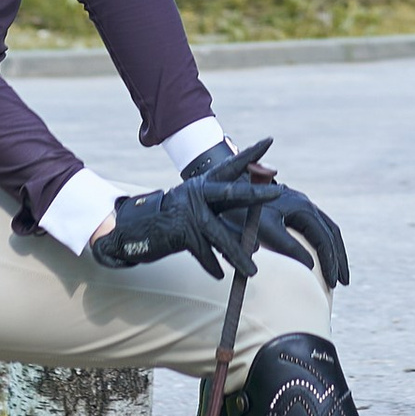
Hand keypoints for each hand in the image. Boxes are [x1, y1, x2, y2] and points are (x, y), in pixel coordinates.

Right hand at [90, 168, 260, 280]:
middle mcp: (198, 194)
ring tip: (252, 270)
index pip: (231, 166)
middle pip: (231, 193)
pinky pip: (203, 253)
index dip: (250, 154)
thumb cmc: (177, 218)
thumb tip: (255, 246)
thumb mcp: (200, 211)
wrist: (138, 226)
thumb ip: (227, 223)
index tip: (269, 140)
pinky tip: (220, 275)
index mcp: (205, 184)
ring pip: (220, 236)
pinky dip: (211, 265)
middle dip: (254, 193)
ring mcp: (190, 212)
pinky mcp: (181, 232)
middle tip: (276, 192)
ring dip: (237, 256)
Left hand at [234, 154, 351, 289]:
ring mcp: (299, 204)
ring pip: (326, 229)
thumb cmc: (243, 208)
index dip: (330, 262)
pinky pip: (316, 226)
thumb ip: (287, 246)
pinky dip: (323, 243)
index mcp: (302, 207)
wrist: (227, 186)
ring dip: (334, 251)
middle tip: (343, 282)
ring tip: (338, 274)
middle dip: (338, 258)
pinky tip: (321, 257)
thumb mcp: (265, 229)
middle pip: (331, 233)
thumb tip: (310, 266)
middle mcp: (305, 204)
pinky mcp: (291, 208)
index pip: (324, 239)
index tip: (332, 283)